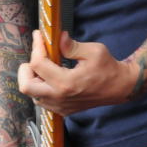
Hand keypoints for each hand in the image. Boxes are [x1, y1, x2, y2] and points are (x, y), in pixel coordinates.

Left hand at [18, 30, 137, 113]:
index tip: (39, 35)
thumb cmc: (108, 68)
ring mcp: (61, 106)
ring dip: (33, 78)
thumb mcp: (94, 51)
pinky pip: (42, 101)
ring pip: (32, 94)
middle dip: (26, 68)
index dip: (36, 46)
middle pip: (26, 86)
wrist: (120, 88)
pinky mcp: (63, 110)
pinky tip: (51, 76)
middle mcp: (60, 97)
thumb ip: (72, 45)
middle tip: (37, 55)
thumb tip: (57, 38)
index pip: (37, 64)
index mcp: (66, 82)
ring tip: (45, 65)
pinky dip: (41, 87)